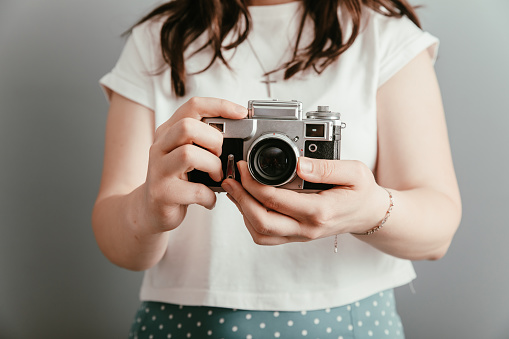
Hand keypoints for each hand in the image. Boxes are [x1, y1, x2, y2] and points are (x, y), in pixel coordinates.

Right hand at [141, 97, 246, 233]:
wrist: (149, 210)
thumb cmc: (176, 180)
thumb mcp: (186, 154)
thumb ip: (203, 140)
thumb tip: (239, 132)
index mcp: (169, 132)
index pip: (193, 106)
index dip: (220, 106)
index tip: (241, 113)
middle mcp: (160, 146)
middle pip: (187, 127)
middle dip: (214, 140)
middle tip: (220, 155)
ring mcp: (159, 170)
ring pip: (188, 154)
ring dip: (212, 166)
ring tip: (217, 177)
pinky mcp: (162, 193)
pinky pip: (195, 190)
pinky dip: (209, 196)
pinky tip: (209, 198)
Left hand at [221, 157, 388, 244]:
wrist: (369, 214)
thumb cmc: (362, 192)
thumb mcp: (354, 172)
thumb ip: (327, 168)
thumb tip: (300, 163)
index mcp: (319, 211)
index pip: (276, 200)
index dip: (253, 184)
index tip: (244, 166)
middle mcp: (307, 228)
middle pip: (262, 222)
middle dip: (240, 199)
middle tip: (231, 179)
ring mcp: (301, 235)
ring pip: (261, 233)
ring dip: (243, 211)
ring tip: (235, 189)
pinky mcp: (296, 236)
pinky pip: (267, 236)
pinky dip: (251, 220)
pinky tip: (248, 202)